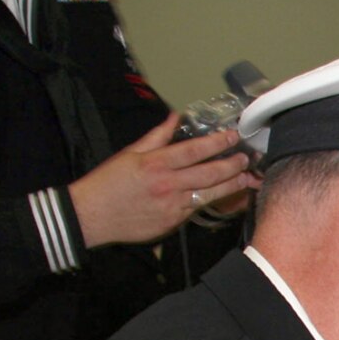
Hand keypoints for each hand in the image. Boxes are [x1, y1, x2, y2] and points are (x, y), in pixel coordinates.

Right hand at [67, 112, 260, 248]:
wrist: (91, 216)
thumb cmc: (108, 183)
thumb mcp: (130, 153)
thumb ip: (157, 136)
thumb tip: (175, 117)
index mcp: (156, 163)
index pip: (195, 150)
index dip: (217, 143)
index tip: (232, 136)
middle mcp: (168, 184)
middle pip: (210, 174)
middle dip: (233, 165)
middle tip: (247, 159)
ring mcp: (173, 205)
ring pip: (210, 194)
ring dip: (232, 185)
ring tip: (246, 178)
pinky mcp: (174, 222)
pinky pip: (198, 209)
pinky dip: (213, 201)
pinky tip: (225, 195)